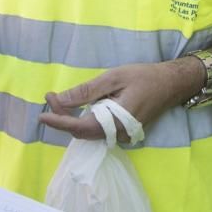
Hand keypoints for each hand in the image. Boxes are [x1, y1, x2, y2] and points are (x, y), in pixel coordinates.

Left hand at [38, 62, 188, 141]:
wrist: (170, 83)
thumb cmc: (143, 77)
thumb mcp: (113, 78)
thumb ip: (87, 90)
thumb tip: (61, 99)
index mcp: (116, 122)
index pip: (80, 127)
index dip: (59, 121)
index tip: (41, 115)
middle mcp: (118, 135)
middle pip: (82, 132)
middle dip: (63, 117)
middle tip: (50, 97)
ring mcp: (121, 135)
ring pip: (89, 132)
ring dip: (72, 118)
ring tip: (58, 101)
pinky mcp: (123, 131)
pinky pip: (98, 129)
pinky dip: (84, 118)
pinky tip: (77, 106)